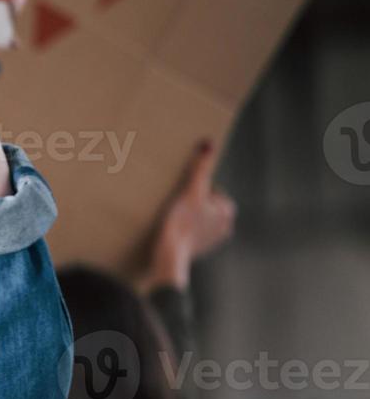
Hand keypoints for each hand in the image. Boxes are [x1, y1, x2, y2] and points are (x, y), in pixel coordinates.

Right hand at [148, 140, 236, 288]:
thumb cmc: (181, 221)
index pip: (210, 190)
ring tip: (173, 218)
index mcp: (228, 212)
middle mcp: (226, 227)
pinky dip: (184, 229)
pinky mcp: (199, 250)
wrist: (169, 255)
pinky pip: (192, 232)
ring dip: (187, 216)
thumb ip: (201, 168)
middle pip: (205, 204)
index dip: (195, 190)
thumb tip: (209, 143)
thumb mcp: (191, 190)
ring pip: (198, 218)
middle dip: (192, 203)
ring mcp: (213, 240)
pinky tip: (173, 230)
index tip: (183, 197)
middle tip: (176, 206)